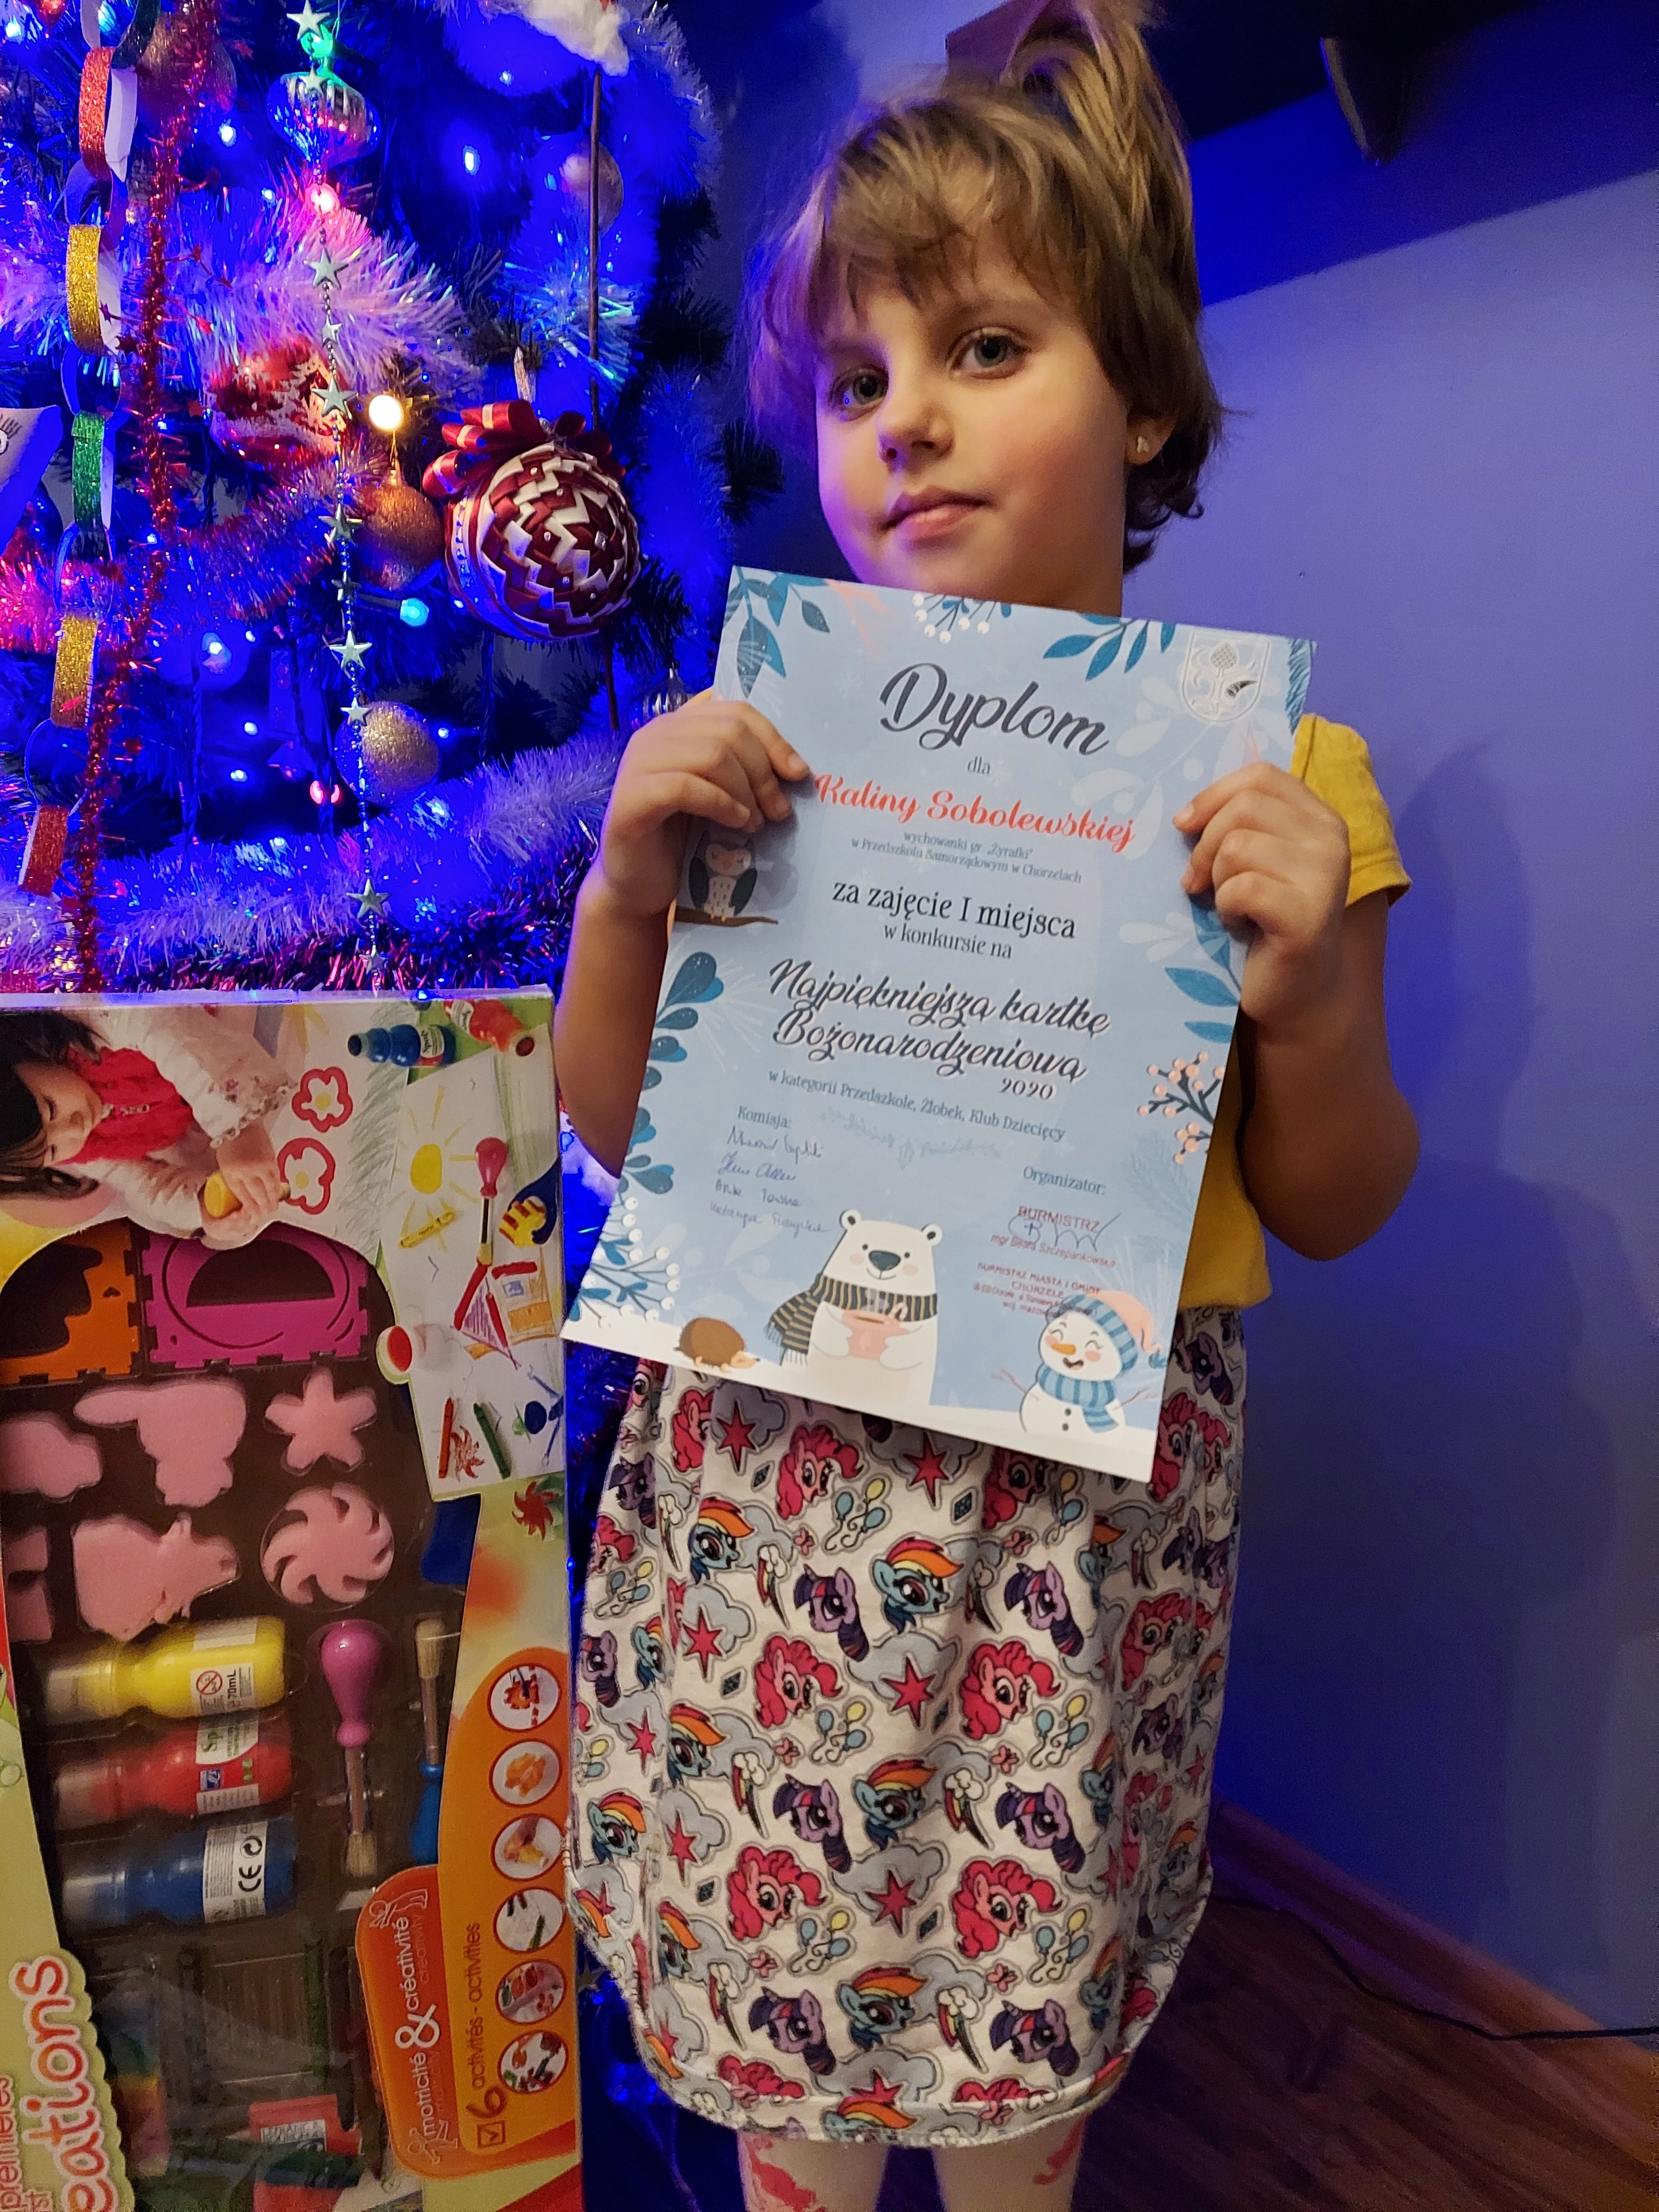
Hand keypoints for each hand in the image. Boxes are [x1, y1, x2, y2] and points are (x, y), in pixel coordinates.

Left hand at [212, 1122, 282, 1221]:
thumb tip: (244, 1195)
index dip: (251, 1209)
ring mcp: (261, 1165)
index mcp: (232, 1173)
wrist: (241, 1121)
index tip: (254, 1215)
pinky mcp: (272, 1159)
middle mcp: (247, 1171)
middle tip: (266, 1214)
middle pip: (259, 1196)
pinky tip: (276, 1192)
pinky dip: (277, 1187)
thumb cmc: (229, 1141)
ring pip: (271, 1189)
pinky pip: (276, 1178)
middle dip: (264, 1208)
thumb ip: (234, 1180)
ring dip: (273, 1200)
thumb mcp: (224, 1164)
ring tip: (273, 1206)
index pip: (244, 1198)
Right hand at [594, 693, 810, 922]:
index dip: (774, 739)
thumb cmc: (682, 838)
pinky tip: (735, 823)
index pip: (736, 710)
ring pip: (711, 755)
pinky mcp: (631, 797)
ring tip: (756, 822)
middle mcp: (655, 735)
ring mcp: (639, 762)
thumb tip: (793, 764)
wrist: (638, 883)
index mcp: (678, 726)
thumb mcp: (718, 794)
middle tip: (779, 810)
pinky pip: (685, 786)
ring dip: (745, 790)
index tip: (798, 773)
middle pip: (729, 730)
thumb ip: (740, 768)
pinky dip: (719, 803)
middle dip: (763, 771)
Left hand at [1174, 763, 1349, 1037]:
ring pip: (1238, 846)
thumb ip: (1238, 825)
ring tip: (1232, 907)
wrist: (1295, 990)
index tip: (1185, 826)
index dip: (1213, 796)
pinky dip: (1226, 909)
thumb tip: (1186, 816)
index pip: (1260, 776)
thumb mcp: (1254, 860)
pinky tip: (1239, 926)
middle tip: (1200, 882)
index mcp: (1320, 818)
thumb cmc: (1264, 921)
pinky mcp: (1307, 916)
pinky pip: (1241, 888)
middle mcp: (1331, 840)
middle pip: (1244, 807)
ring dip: (1217, 881)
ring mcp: (1325, 877)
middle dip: (1206, 845)